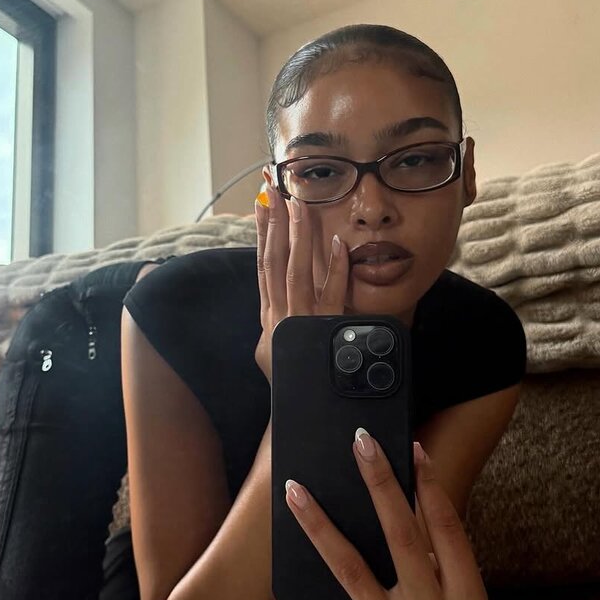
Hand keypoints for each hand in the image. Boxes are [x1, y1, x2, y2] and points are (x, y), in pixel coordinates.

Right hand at [253, 180, 349, 384]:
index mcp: (270, 315)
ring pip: (296, 272)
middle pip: (273, 261)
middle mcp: (279, 315)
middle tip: (273, 187)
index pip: (262, 265)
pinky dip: (335, 269)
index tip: (261, 202)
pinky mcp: (323, 332)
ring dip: (297, 236)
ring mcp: (300, 322)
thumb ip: (275, 324)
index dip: (261, 233)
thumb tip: (271, 307)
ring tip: (298, 205)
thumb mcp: (275, 350)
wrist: (300, 412)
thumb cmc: (291, 379)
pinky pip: (332, 296)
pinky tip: (338, 244)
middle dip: (273, 222)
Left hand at [284, 435, 488, 599]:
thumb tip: (397, 488)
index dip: (430, 486)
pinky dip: (317, 564)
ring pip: (351, 568)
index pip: (449, 530)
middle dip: (380, 484)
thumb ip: (437, 556)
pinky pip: (336, 598)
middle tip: (360, 442)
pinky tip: (295, 536)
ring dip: (319, 523)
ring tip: (296, 489)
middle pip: (402, 538)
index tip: (411, 447)